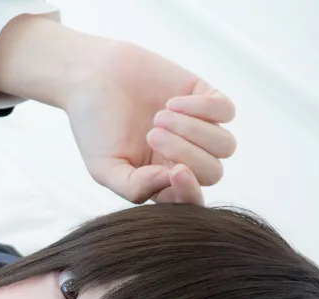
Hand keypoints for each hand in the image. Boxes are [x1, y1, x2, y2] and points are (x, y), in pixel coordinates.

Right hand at [64, 40, 236, 204]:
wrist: (92, 79)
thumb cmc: (95, 127)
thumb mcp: (103, 167)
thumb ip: (133, 187)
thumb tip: (168, 181)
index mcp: (162, 181)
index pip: (192, 201)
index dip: (189, 190)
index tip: (174, 171)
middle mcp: (185, 158)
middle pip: (213, 172)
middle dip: (185, 152)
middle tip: (151, 134)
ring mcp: (199, 130)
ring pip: (225, 145)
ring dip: (193, 131)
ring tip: (158, 116)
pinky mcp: (205, 99)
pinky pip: (226, 111)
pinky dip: (201, 108)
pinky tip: (171, 102)